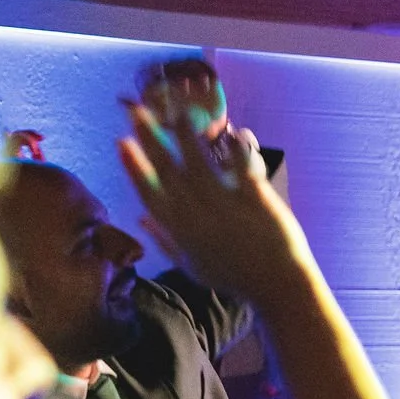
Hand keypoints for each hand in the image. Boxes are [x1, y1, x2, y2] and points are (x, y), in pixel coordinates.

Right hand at [119, 104, 314, 304]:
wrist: (278, 287)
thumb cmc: (233, 278)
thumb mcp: (192, 266)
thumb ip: (164, 240)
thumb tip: (139, 219)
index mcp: (181, 233)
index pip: (149, 195)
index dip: (134, 167)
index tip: (121, 142)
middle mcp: (199, 217)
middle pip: (168, 171)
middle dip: (150, 139)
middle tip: (138, 111)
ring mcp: (227, 207)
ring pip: (200, 164)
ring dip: (186, 135)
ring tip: (178, 111)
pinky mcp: (256, 201)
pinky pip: (241, 168)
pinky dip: (235, 149)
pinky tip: (231, 130)